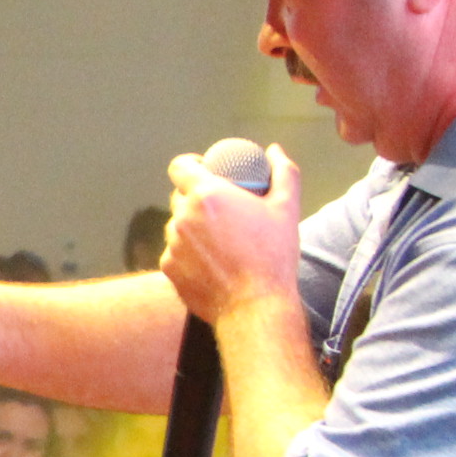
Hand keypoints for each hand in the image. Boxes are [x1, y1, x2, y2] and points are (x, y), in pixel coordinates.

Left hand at [160, 145, 303, 329]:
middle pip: (179, 196)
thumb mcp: (287, 207)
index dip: (190, 165)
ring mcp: (172, 244)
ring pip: (176, 226)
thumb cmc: (273, 255)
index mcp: (206, 195)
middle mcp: (182, 217)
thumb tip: (275, 150)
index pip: (180, 166)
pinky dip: (188, 253)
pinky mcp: (168, 268)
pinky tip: (211, 262)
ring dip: (191, 227)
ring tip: (218, 239)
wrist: (255, 305)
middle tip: (218, 207)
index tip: (204, 170)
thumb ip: (283, 172)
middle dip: (194, 197)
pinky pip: (175, 252)